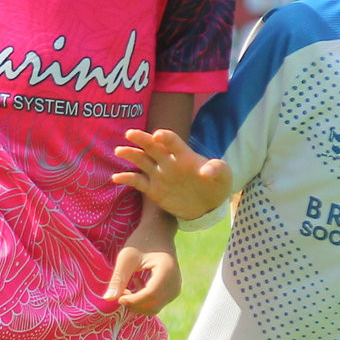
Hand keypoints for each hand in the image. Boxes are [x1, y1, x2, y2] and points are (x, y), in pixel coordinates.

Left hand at [102, 213, 179, 316]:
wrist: (158, 232)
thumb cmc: (141, 241)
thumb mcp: (127, 257)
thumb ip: (119, 278)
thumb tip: (108, 299)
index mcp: (167, 270)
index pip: (150, 294)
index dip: (133, 300)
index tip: (118, 297)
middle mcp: (175, 282)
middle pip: (153, 305)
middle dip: (134, 304)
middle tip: (120, 292)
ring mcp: (176, 288)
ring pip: (155, 307)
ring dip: (138, 304)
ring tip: (127, 288)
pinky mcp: (173, 291)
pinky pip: (158, 303)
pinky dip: (144, 300)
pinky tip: (137, 283)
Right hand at [113, 127, 232, 221]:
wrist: (208, 204)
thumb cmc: (216, 184)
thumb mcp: (223, 175)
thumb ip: (217, 169)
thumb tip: (207, 171)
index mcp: (184, 155)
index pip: (173, 142)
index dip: (165, 138)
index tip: (157, 136)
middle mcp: (168, 162)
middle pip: (152, 147)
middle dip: (142, 140)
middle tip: (131, 134)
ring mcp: (159, 175)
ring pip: (141, 161)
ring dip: (131, 155)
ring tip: (120, 151)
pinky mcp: (153, 190)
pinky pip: (137, 182)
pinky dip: (127, 179)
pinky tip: (116, 178)